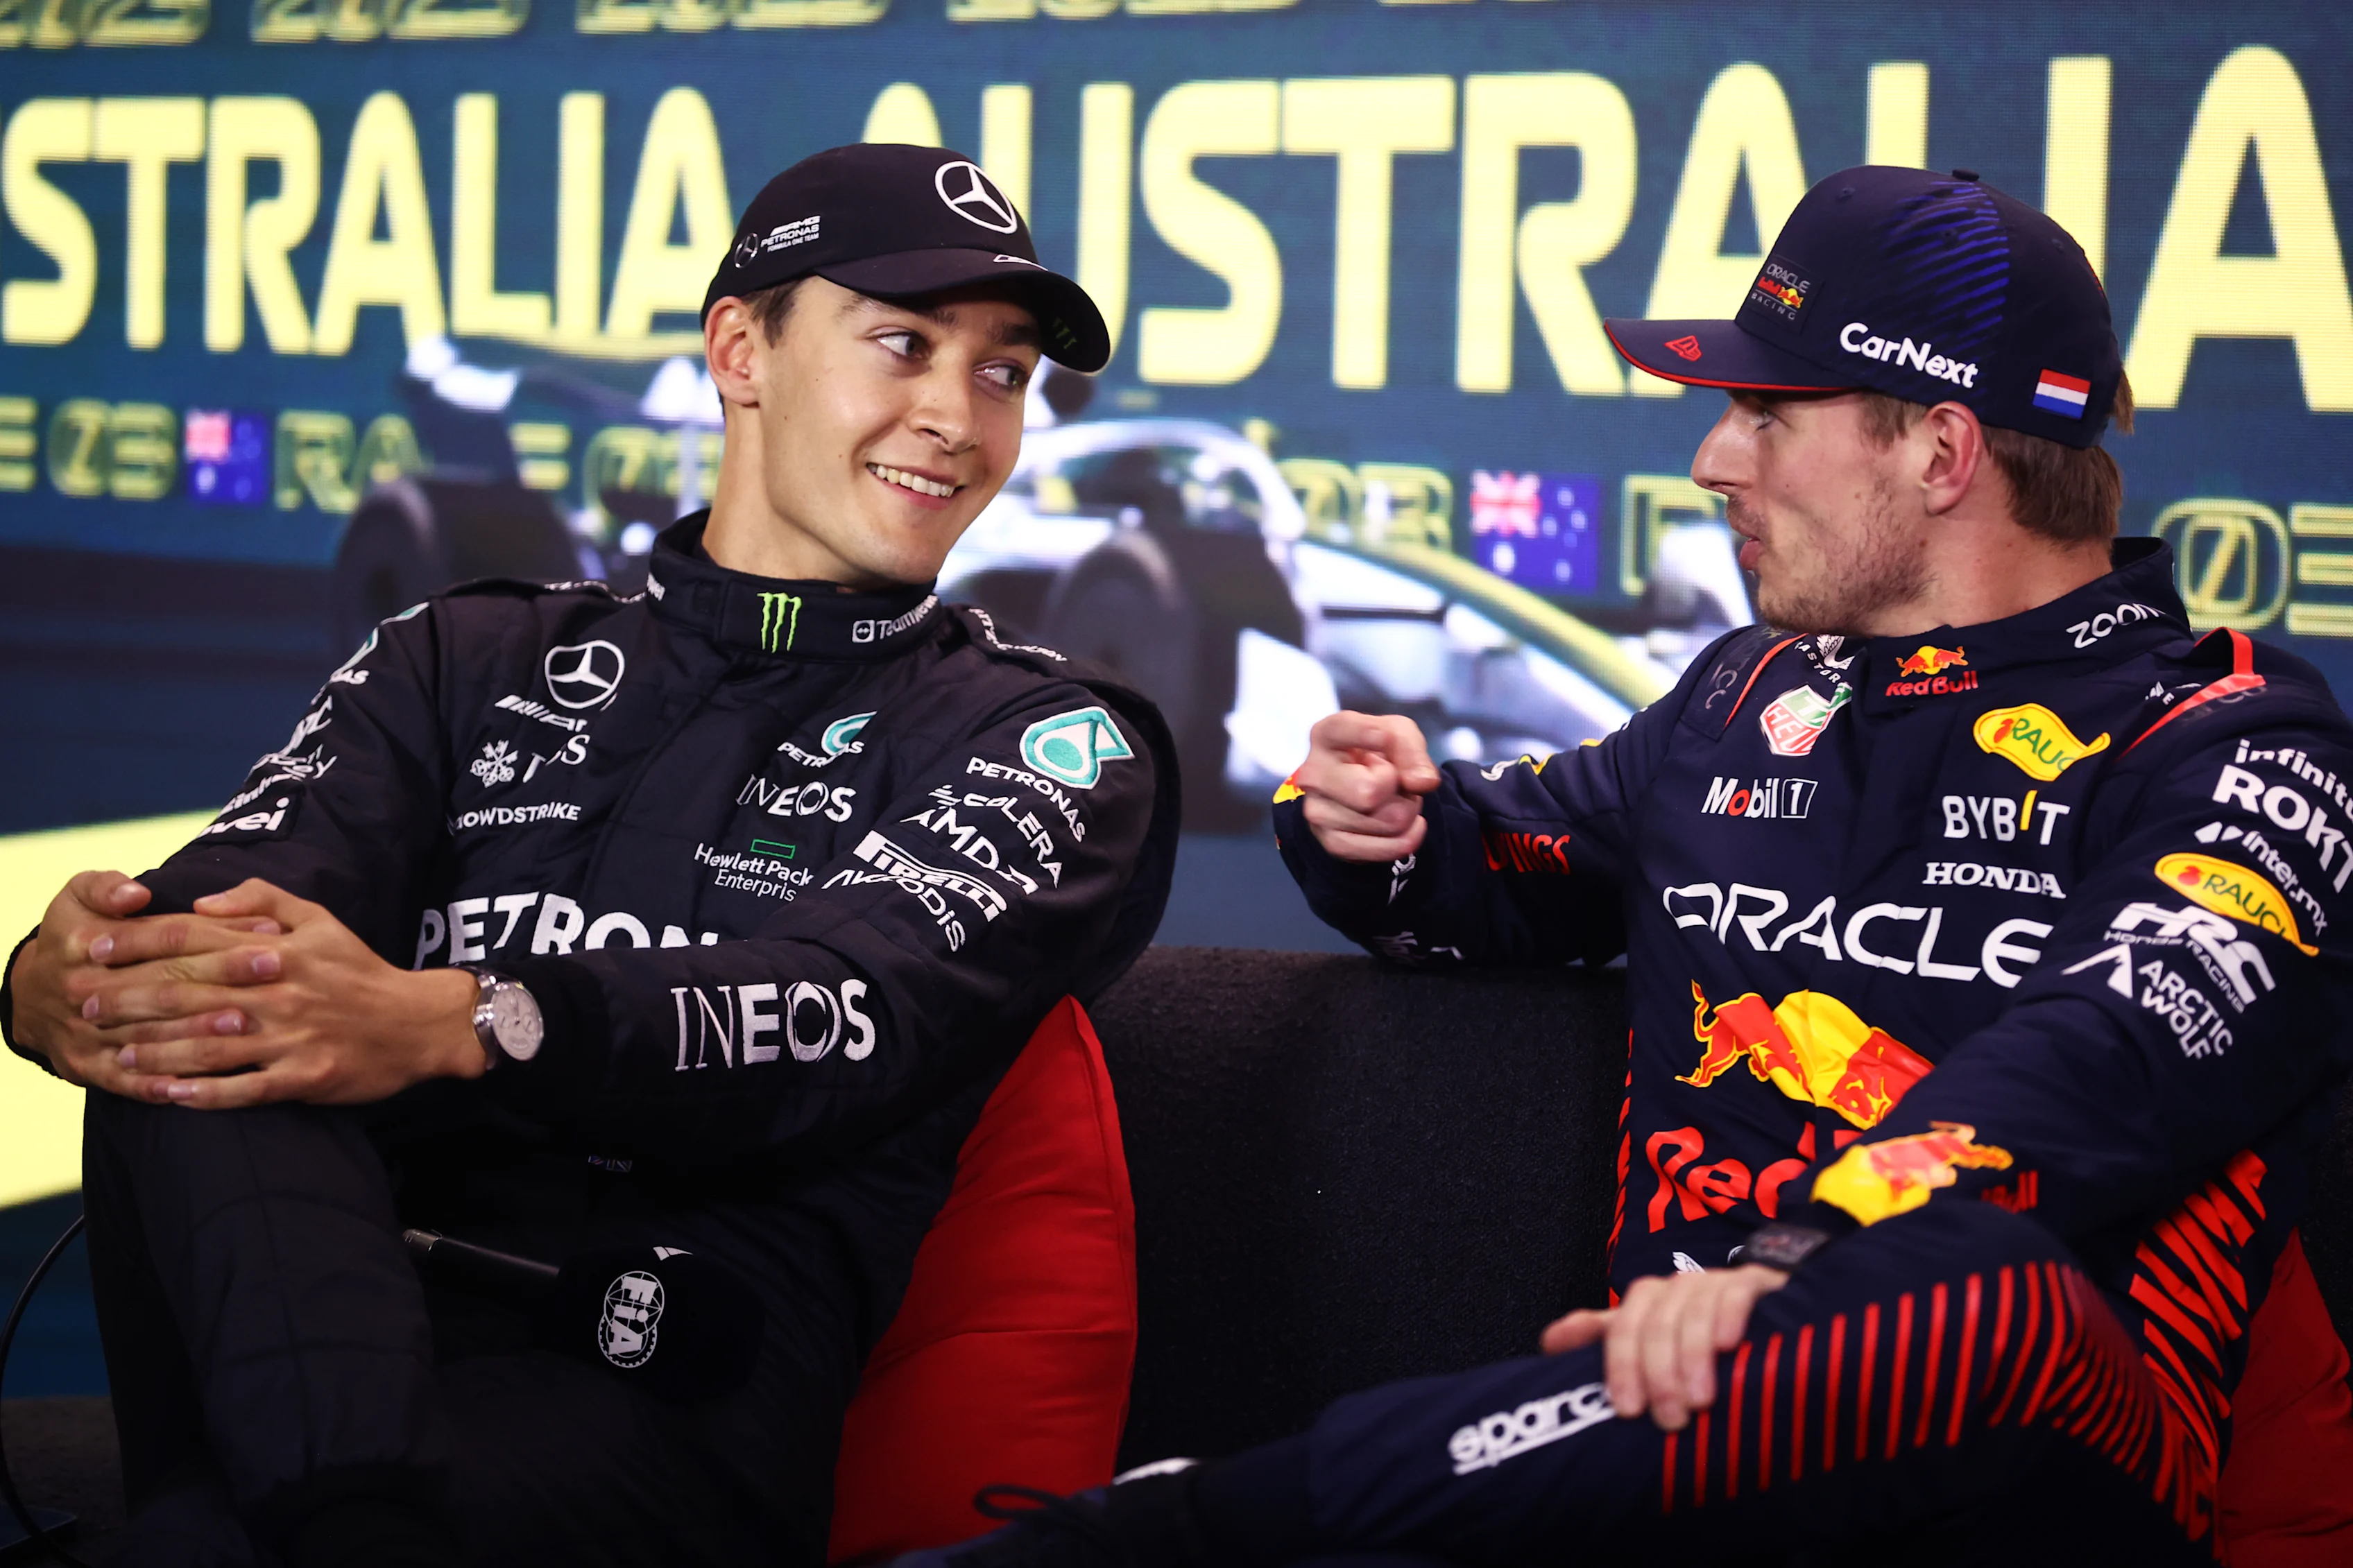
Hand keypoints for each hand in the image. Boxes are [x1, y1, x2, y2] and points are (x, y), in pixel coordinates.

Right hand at [8, 871, 281, 1095]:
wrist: (29, 996)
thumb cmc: (72, 935)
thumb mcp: (76, 897)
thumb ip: (105, 887)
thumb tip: (136, 892)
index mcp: (85, 942)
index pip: (165, 935)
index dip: (219, 931)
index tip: (270, 930)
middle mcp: (83, 989)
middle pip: (166, 983)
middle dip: (224, 976)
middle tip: (275, 970)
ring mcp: (85, 1033)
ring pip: (152, 1034)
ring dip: (201, 1029)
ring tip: (247, 1021)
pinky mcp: (87, 1067)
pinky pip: (129, 1080)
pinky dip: (164, 1083)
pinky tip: (203, 1083)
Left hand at [77, 878, 484, 1108]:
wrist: (420, 1023)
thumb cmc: (362, 971)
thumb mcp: (320, 919)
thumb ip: (262, 900)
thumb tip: (203, 901)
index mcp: (277, 951)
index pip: (194, 940)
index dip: (140, 943)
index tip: (99, 949)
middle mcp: (278, 993)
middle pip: (189, 995)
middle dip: (131, 1001)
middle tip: (87, 1008)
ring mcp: (290, 1039)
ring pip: (208, 1047)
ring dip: (157, 1052)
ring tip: (118, 1055)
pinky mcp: (304, 1078)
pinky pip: (244, 1089)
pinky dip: (204, 1095)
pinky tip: (170, 1096)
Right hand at [1294, 712, 1441, 861]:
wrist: (1363, 787)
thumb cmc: (1377, 752)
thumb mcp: (1399, 735)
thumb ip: (1412, 750)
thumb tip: (1422, 783)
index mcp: (1325, 736)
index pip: (1343, 730)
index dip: (1366, 735)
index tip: (1383, 737)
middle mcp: (1312, 774)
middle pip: (1369, 792)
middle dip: (1401, 790)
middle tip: (1397, 783)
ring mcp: (1317, 813)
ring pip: (1389, 821)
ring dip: (1407, 812)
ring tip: (1392, 800)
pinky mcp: (1333, 843)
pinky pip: (1389, 848)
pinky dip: (1407, 838)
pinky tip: (1400, 825)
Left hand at [1539, 1264, 1789, 1430]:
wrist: (1761, 1305)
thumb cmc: (1696, 1330)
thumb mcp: (1647, 1334)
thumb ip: (1603, 1337)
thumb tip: (1549, 1342)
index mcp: (1645, 1301)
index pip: (1620, 1330)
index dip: (1621, 1368)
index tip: (1627, 1409)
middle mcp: (1675, 1288)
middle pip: (1655, 1326)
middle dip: (1659, 1375)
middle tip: (1670, 1419)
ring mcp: (1713, 1283)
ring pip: (1692, 1314)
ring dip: (1693, 1358)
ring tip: (1700, 1401)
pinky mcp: (1752, 1284)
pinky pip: (1736, 1295)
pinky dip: (1730, 1318)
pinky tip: (1730, 1345)